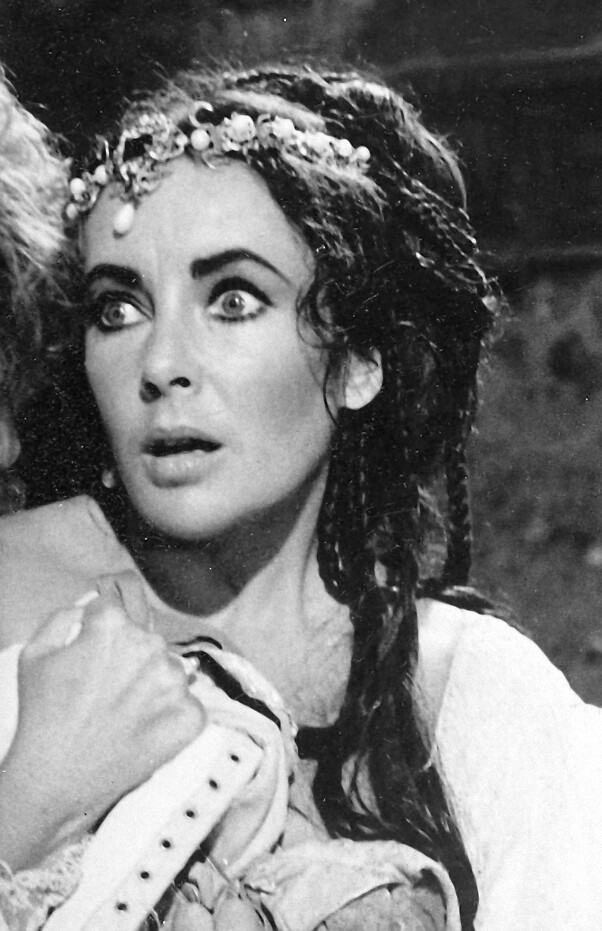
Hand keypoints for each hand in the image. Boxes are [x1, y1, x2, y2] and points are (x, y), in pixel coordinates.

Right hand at [0, 573, 205, 869]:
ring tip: (122, 713)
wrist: (56, 781)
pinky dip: (170, 714)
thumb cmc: (43, 716)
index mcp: (113, 626)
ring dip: (152, 683)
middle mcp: (150, 646)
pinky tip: (143, 729)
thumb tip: (93, 605)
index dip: (104, 619)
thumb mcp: (35, 652)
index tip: (101, 636)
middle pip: (146, 637)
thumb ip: (66, 615)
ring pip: (168, 669)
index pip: (118, 601)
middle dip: (129, 654)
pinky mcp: (191, 716)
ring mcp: (175, 682)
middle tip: (107, 687)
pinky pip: (187, 703)